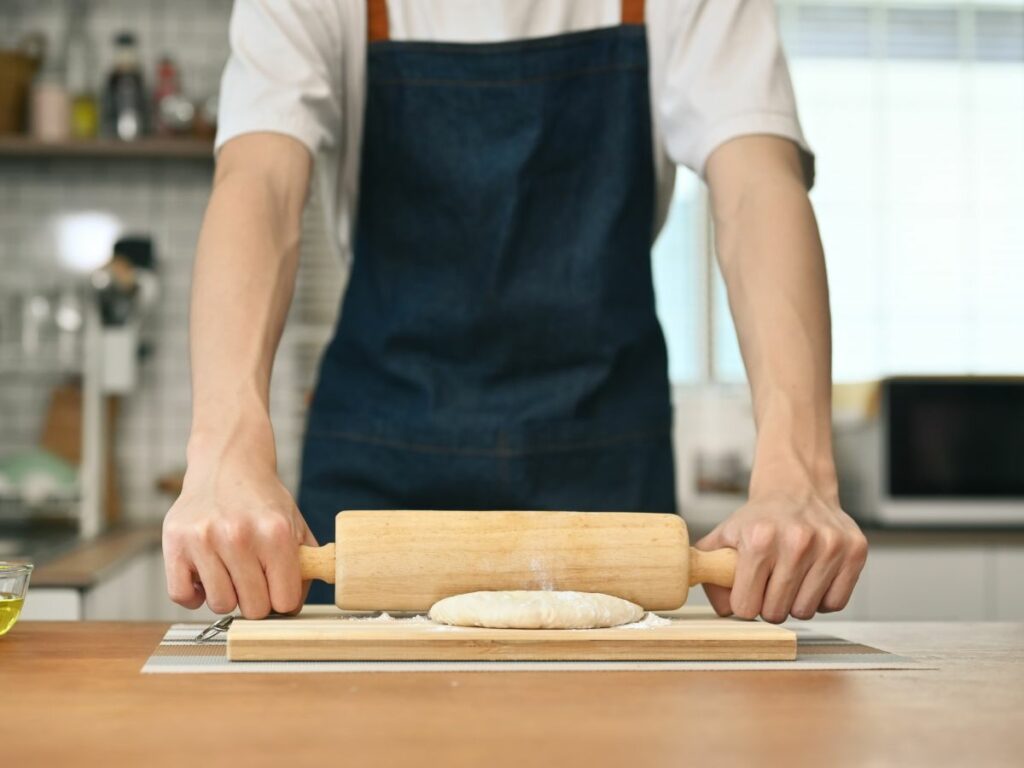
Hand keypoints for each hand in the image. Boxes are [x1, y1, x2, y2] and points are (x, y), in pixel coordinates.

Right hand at [162, 433, 316, 618]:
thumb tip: (296, 608)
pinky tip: (205, 575)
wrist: (228, 466)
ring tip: (230, 571)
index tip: (278, 588)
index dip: (284, 600)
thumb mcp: (295, 526)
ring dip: (227, 595)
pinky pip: (181, 596)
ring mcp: (204, 538)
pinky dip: (193, 595)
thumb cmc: (263, 502)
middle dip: (257, 599)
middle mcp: (239, 535)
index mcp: (276, 533)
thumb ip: (306, 566)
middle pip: (253, 609)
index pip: (285, 601)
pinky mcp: (174, 542)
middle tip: (254, 578)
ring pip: (220, 605)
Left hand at [696, 491, 867, 622]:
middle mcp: (796, 541)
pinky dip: (822, 598)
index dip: (744, 603)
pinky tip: (812, 577)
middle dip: (769, 605)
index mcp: (759, 539)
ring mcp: (829, 545)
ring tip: (791, 577)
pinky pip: (835, 603)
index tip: (747, 591)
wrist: (796, 488)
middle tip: (769, 584)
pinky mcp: (855, 550)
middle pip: (776, 613)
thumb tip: (721, 610)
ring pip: (806, 611)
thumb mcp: (724, 537)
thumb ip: (709, 570)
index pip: (746, 607)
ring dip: (796, 602)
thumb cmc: (760, 518)